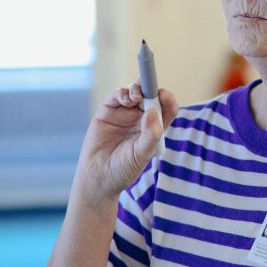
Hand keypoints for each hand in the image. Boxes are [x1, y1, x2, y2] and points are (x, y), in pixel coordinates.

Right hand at [74, 81, 178, 205]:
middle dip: (151, 89)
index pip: (167, 110)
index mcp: (155, 128)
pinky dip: (122, 93)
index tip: (165, 96)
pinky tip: (126, 99)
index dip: (168, 100)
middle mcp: (141, 118)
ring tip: (136, 97)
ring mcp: (125, 113)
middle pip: (151, 96)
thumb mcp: (141, 154)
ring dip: (137, 90)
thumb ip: (150, 134)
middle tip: (150, 89)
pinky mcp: (108, 111)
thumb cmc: (123, 169)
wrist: (98, 177)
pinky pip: (117, 96)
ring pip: (135, 93)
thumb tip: (153, 112)